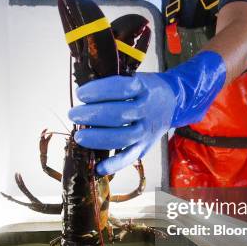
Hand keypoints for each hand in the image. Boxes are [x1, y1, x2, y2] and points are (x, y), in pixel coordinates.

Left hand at [68, 51, 226, 174]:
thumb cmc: (144, 90)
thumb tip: (82, 95)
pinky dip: (114, 164)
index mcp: (144, 87)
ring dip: (98, 138)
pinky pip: (129, 157)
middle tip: (74, 114)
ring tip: (79, 136)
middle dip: (93, 115)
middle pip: (119, 115)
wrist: (172, 102)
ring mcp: (147, 130)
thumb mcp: (134, 78)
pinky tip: (97, 168)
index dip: (98, 91)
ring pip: (123, 137)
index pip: (120, 88)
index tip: (80, 94)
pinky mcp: (145, 146)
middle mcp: (147, 110)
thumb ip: (113, 86)